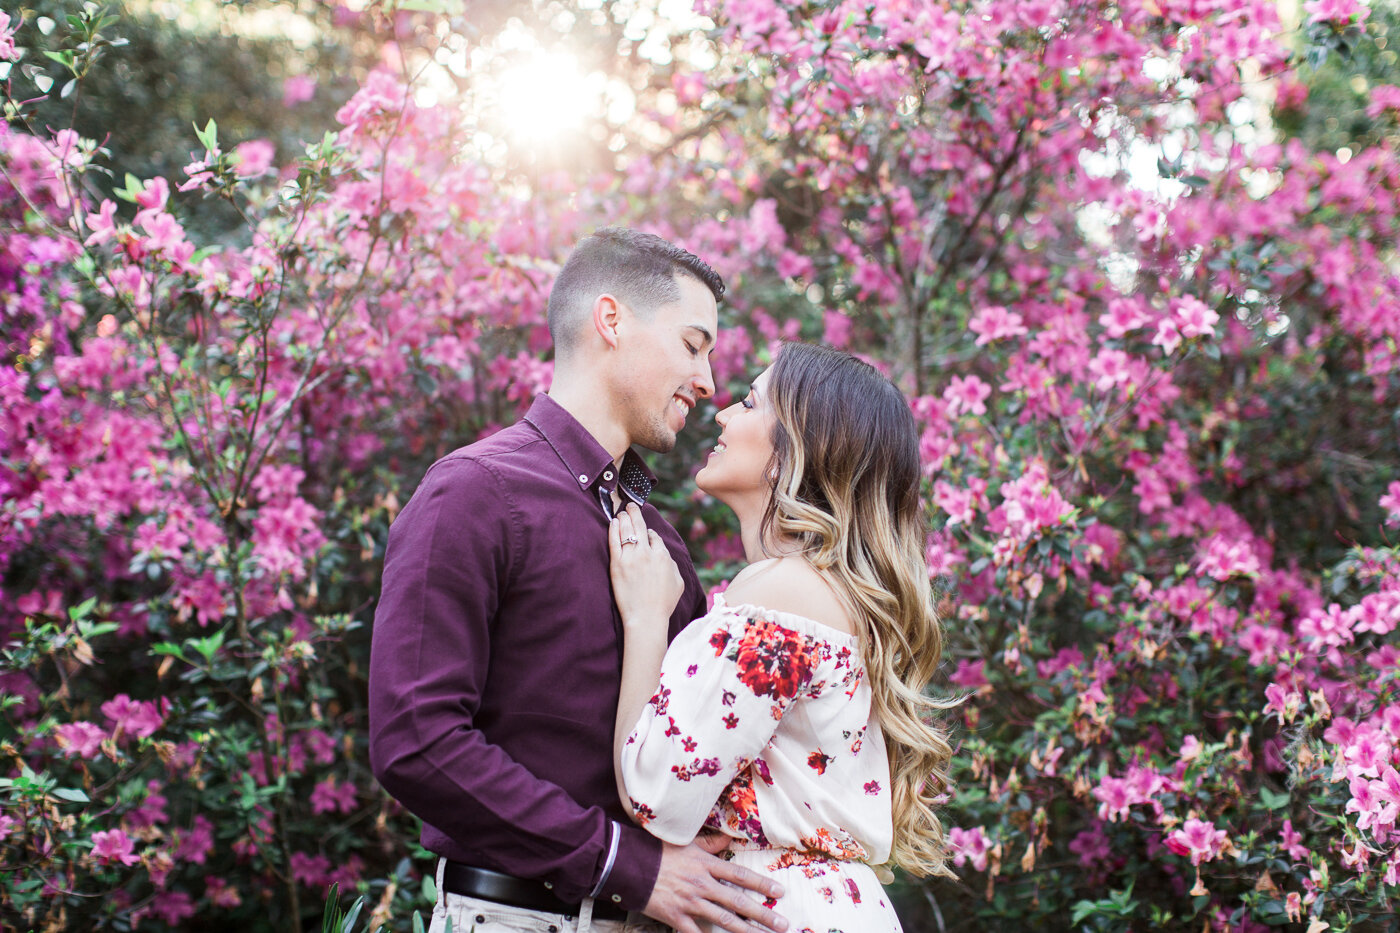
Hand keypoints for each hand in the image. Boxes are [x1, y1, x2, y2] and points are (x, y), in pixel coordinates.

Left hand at [609, 503, 683, 626]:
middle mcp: (647, 553)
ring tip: (622, 511)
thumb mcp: (678, 582)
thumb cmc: (664, 604)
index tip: (645, 532)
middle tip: (631, 505)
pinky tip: (613, 522)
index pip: (654, 537)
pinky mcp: (617, 565)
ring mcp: (631, 558)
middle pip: (640, 527)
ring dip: (625, 518)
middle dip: (635, 513)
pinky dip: (614, 530)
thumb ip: (673, 565)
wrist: (646, 618)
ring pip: (627, 531)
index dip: (649, 533)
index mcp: (663, 556)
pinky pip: (614, 542)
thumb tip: (665, 556)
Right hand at [643, 840, 787, 932]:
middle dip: (763, 914)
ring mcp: (690, 903)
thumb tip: (729, 837)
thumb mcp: (685, 842)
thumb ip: (710, 843)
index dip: (762, 884)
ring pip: (724, 920)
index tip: (779, 892)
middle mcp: (702, 885)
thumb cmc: (656, 851)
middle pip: (738, 901)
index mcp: (706, 865)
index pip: (740, 875)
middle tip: (782, 924)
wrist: (628, 864)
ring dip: (745, 930)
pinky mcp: (675, 917)